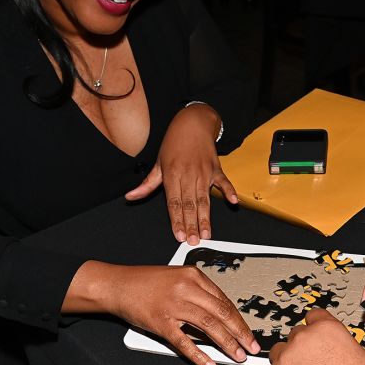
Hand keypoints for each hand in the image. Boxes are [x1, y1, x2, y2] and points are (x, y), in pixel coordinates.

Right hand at [88, 263, 259, 364]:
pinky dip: (199, 355)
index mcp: (193, 275)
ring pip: (209, 326)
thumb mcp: (178, 277)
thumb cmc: (146, 282)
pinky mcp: (161, 322)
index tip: (249, 332)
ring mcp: (173, 306)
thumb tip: (222, 315)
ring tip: (238, 355)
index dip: (239, 319)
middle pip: (222, 313)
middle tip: (252, 347)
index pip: (224, 300)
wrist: (117, 285)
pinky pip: (184, 342)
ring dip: (227, 343)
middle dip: (241, 332)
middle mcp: (186, 288)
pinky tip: (210, 364)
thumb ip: (199, 292)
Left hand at [124, 103, 236, 243]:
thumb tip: (131, 197)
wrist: (192, 123)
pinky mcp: (216, 168)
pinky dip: (229, 191)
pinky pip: (224, 181)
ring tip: (207, 233)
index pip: (174, 203)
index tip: (179, 235)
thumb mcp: (158, 163)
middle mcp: (188, 174)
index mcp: (172, 175)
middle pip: (190, 205)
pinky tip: (233, 202)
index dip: (177, 220)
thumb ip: (147, 184)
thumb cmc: (174, 143)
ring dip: (206, 217)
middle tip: (194, 241)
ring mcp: (204, 172)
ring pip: (205, 199)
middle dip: (192, 225)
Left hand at [259, 309, 364, 364]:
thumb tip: (339, 349)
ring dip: (286, 363)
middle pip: (295, 335)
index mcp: (327, 329)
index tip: (314, 336)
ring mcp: (286, 359)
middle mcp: (304, 339)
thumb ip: (343, 346)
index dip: (315, 328)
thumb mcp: (363, 358)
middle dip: (302, 349)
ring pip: (277, 353)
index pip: (313, 316)